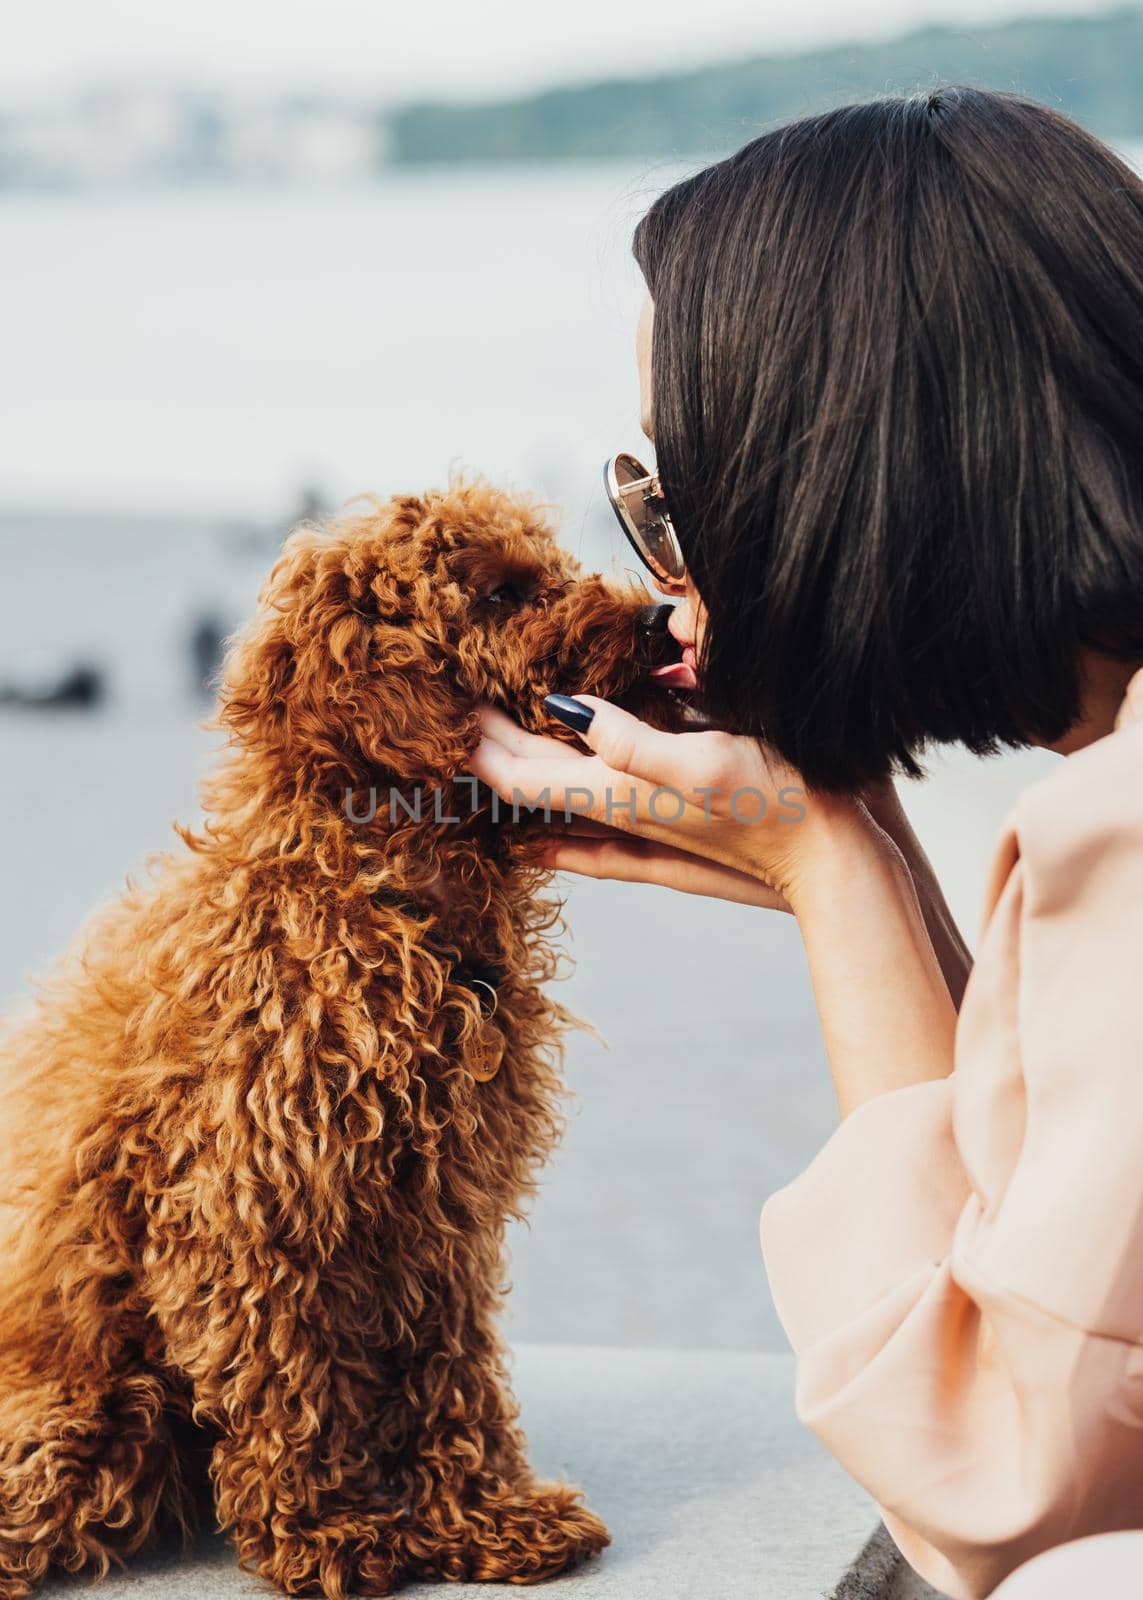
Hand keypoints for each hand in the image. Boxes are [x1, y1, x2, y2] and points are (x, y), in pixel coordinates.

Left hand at [469, 697, 867, 908]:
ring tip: (490, 743)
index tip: (437, 705)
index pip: (517, 775)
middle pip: (529, 785)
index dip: (474, 742)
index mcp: (619, 796)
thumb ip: (633, 741)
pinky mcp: (673, 837)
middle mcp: (622, 817)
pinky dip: (557, 817)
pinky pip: (592, 831)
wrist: (841, 866)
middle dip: (487, 750)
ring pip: (558, 804)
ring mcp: (645, 832)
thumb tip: (562, 708)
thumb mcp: (708, 762)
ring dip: (521, 772)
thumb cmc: (784, 807)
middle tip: (452, 710)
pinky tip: (541, 827)